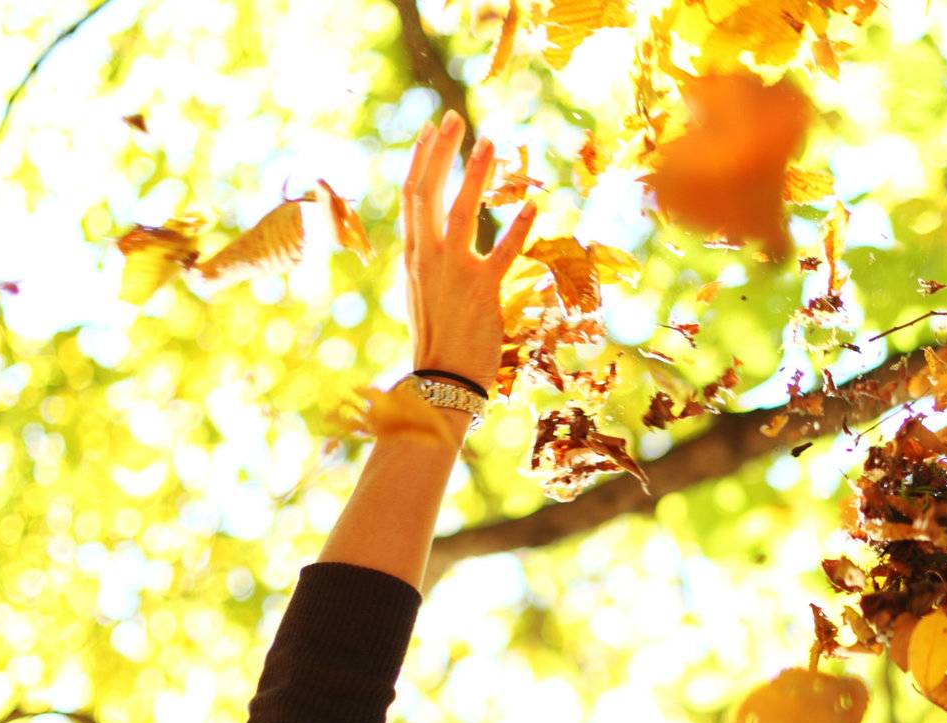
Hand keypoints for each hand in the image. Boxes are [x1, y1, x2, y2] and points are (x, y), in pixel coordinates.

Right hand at [401, 109, 537, 395]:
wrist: (442, 381)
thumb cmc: (437, 343)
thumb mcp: (422, 295)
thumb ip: (428, 263)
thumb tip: (432, 242)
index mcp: (414, 257)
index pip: (412, 197)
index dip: (421, 160)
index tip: (430, 132)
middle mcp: (428, 258)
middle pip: (428, 192)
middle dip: (441, 151)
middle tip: (455, 117)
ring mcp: (454, 274)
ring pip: (462, 211)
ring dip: (476, 174)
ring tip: (491, 143)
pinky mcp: (482, 293)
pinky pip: (503, 252)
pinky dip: (518, 227)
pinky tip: (534, 205)